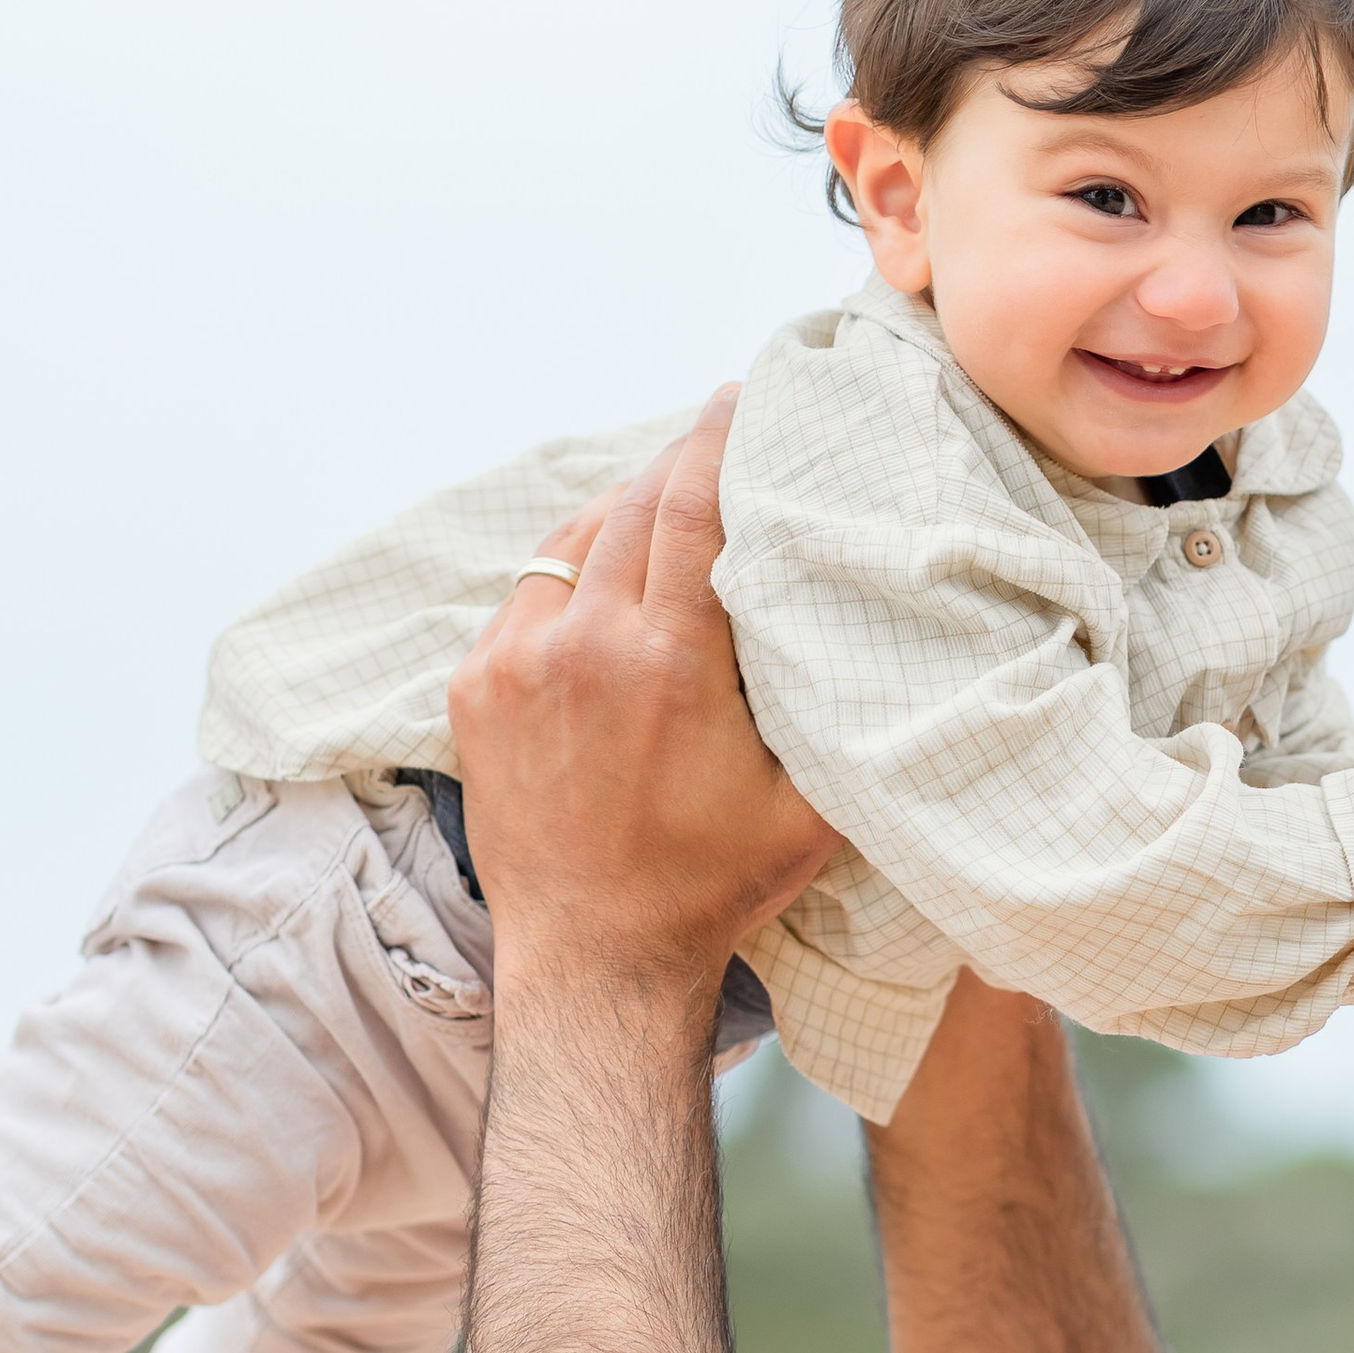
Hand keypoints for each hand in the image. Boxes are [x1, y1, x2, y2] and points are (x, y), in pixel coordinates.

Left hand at [445, 389, 835, 991]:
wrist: (596, 957)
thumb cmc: (716, 884)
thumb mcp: (809, 799)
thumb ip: (832, 703)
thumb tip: (877, 620)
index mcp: (669, 662)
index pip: (694, 503)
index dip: (720, 435)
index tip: (741, 395)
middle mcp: (582, 645)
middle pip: (636, 501)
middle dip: (680, 459)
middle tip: (719, 432)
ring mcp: (516, 661)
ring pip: (575, 537)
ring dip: (625, 510)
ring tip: (669, 501)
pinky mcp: (476, 685)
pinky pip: (530, 590)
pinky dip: (572, 570)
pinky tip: (608, 574)